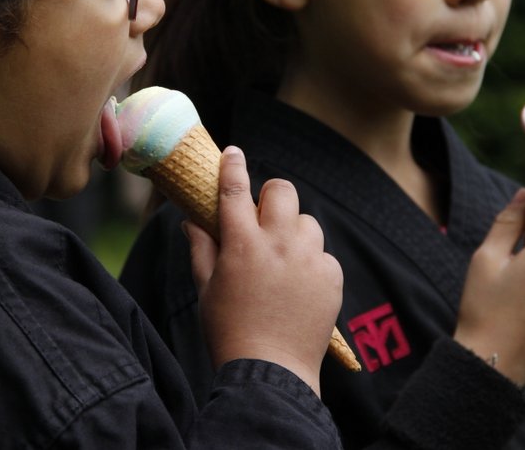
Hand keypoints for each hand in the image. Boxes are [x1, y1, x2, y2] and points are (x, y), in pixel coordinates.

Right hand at [187, 146, 342, 395]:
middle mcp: (279, 243)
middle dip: (271, 197)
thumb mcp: (206, 289)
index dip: (233, 165)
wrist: (270, 372)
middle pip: (282, 191)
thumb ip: (201, 247)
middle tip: (262, 217)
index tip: (233, 153)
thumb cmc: (229, 331)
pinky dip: (310, 262)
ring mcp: (309, 259)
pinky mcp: (331, 276)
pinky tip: (297, 286)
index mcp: (242, 243)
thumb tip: (192, 220)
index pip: (235, 189)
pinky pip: (322, 253)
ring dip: (293, 231)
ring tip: (282, 259)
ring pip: (307, 222)